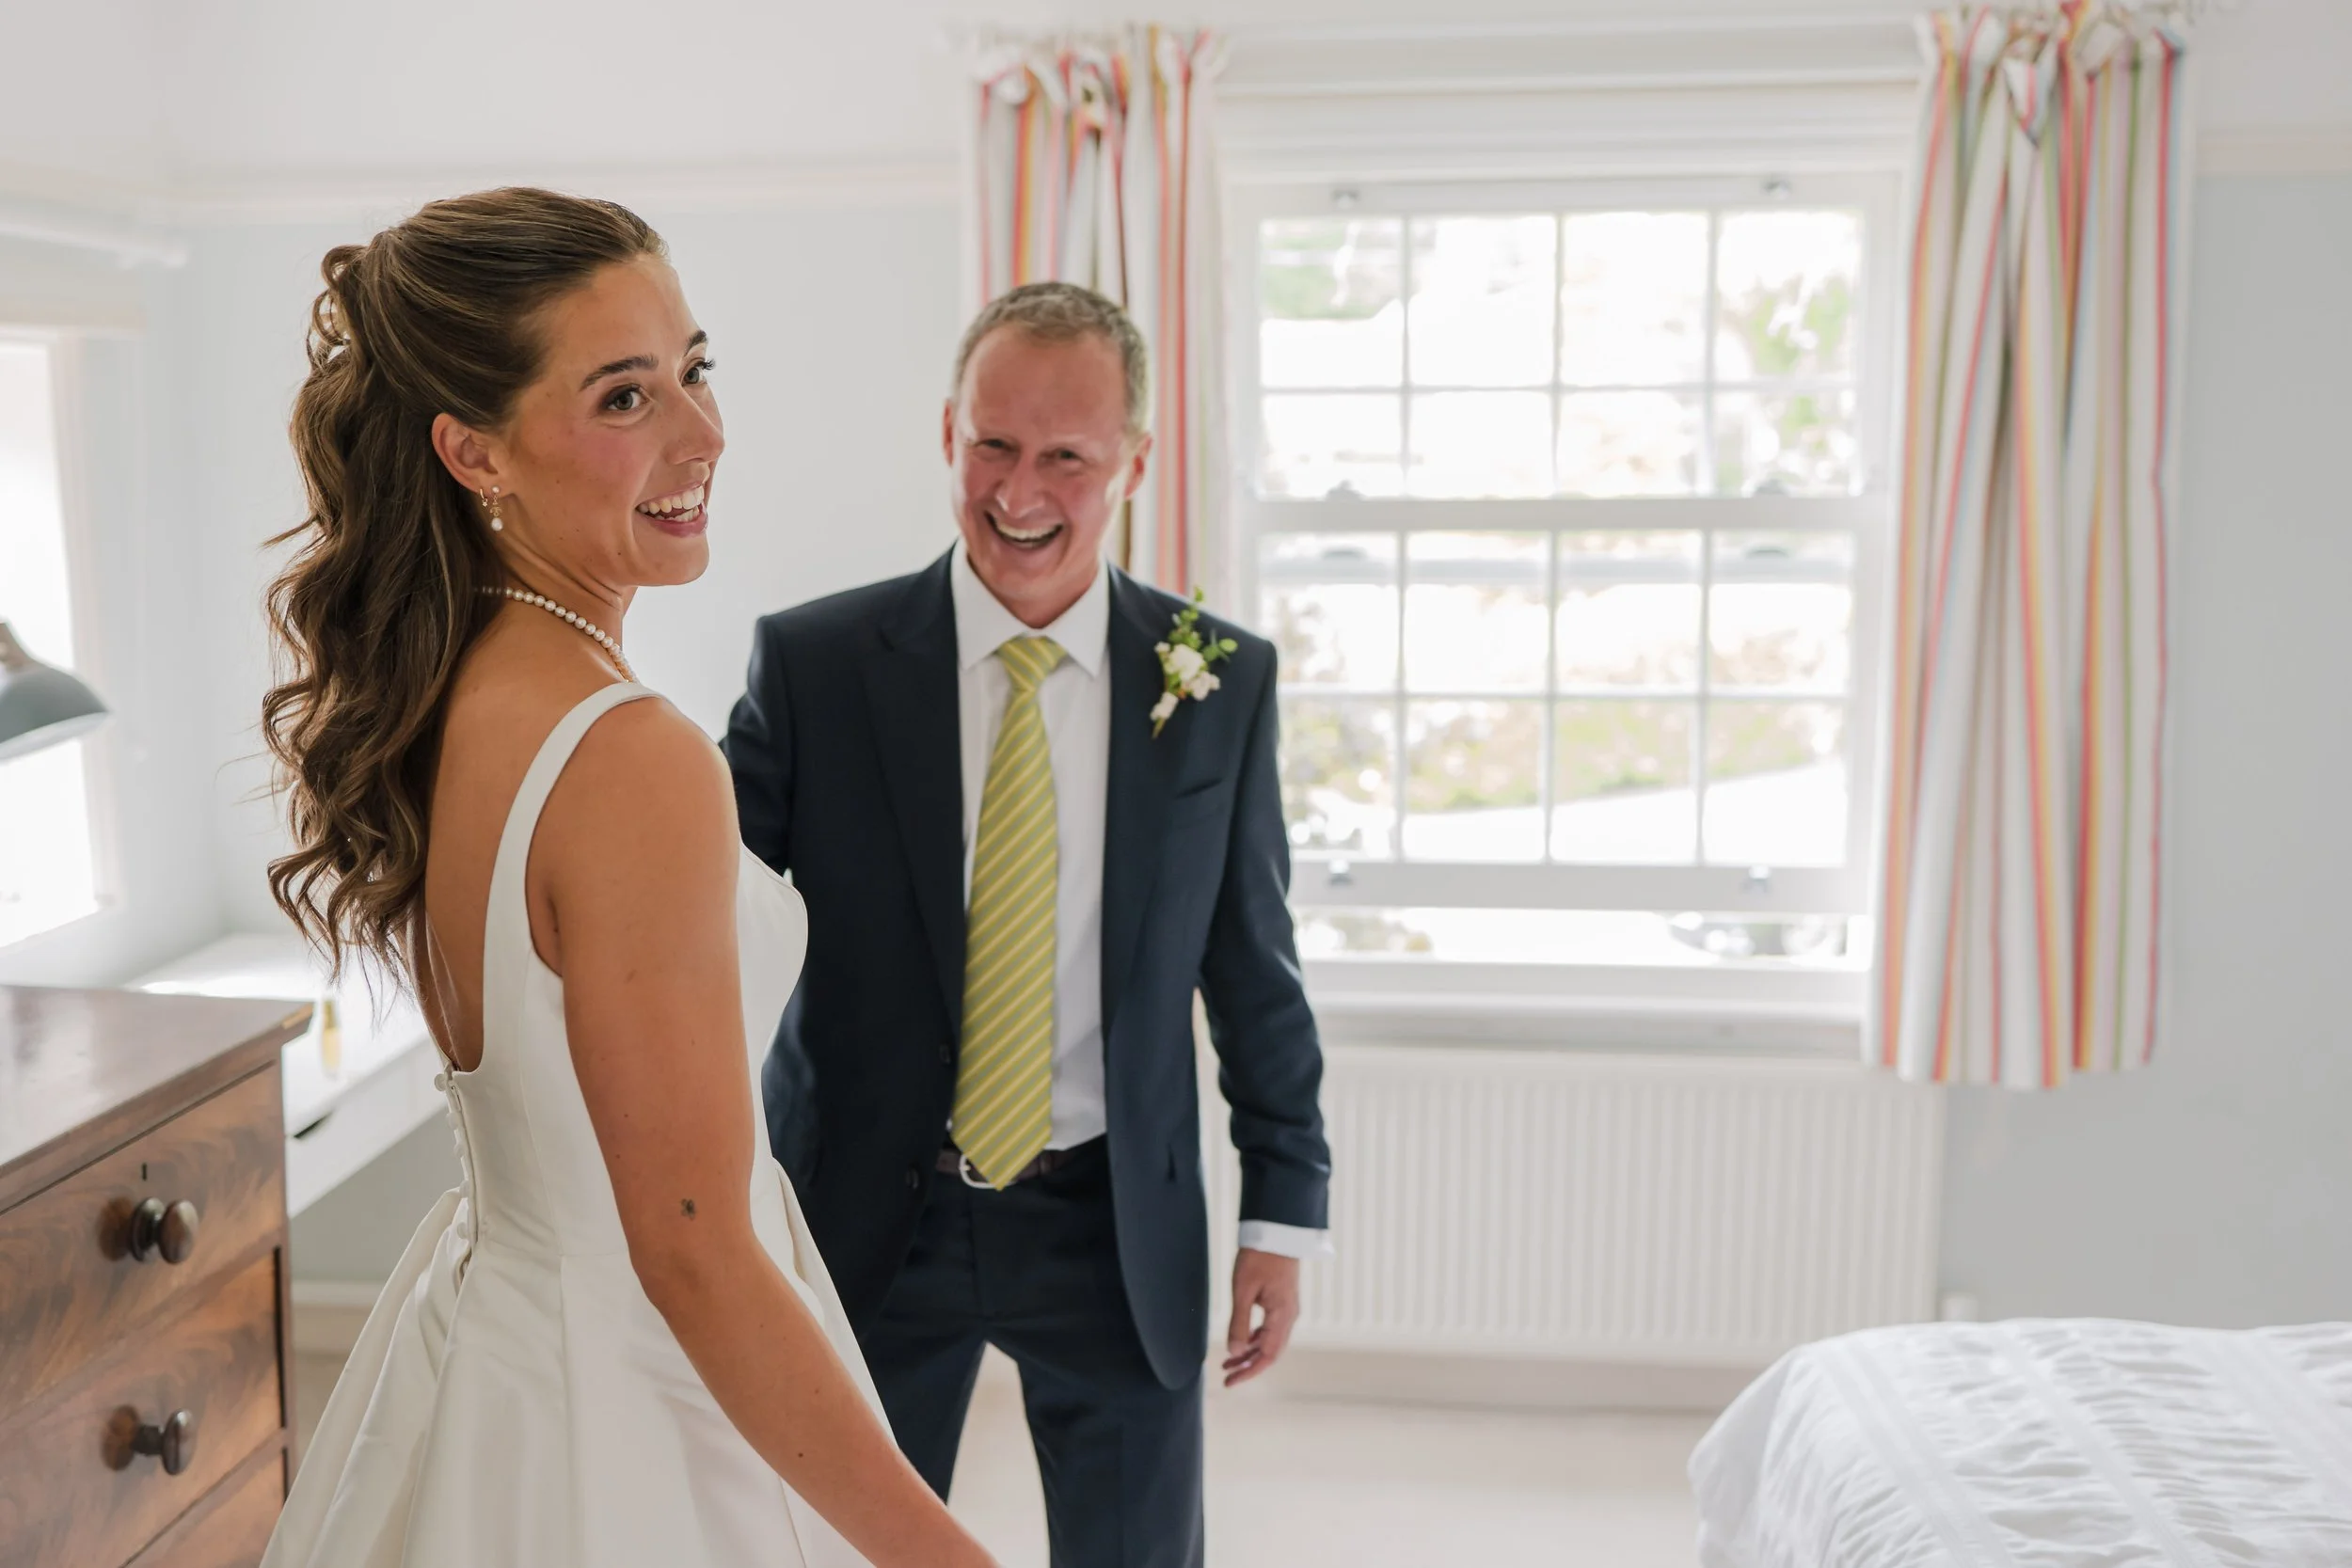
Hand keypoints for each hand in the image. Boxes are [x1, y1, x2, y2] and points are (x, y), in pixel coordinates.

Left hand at [1223, 1248, 1300, 1386]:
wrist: (1277, 1231)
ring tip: (1228, 1363)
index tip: (1230, 1382)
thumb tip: (1234, 1354)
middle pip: (1270, 1352)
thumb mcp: (1243, 1291)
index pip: (1267, 1355)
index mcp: (1282, 1316)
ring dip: (1250, 1354)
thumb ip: (1238, 1323)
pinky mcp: (1282, 1301)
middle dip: (1249, 1367)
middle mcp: (1289, 1316)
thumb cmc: (1259, 1257)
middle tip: (1226, 1377)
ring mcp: (1287, 1309)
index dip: (1249, 1372)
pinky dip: (1255, 1338)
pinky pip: (1270, 1328)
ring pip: (1270, 1341)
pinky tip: (1241, 1342)